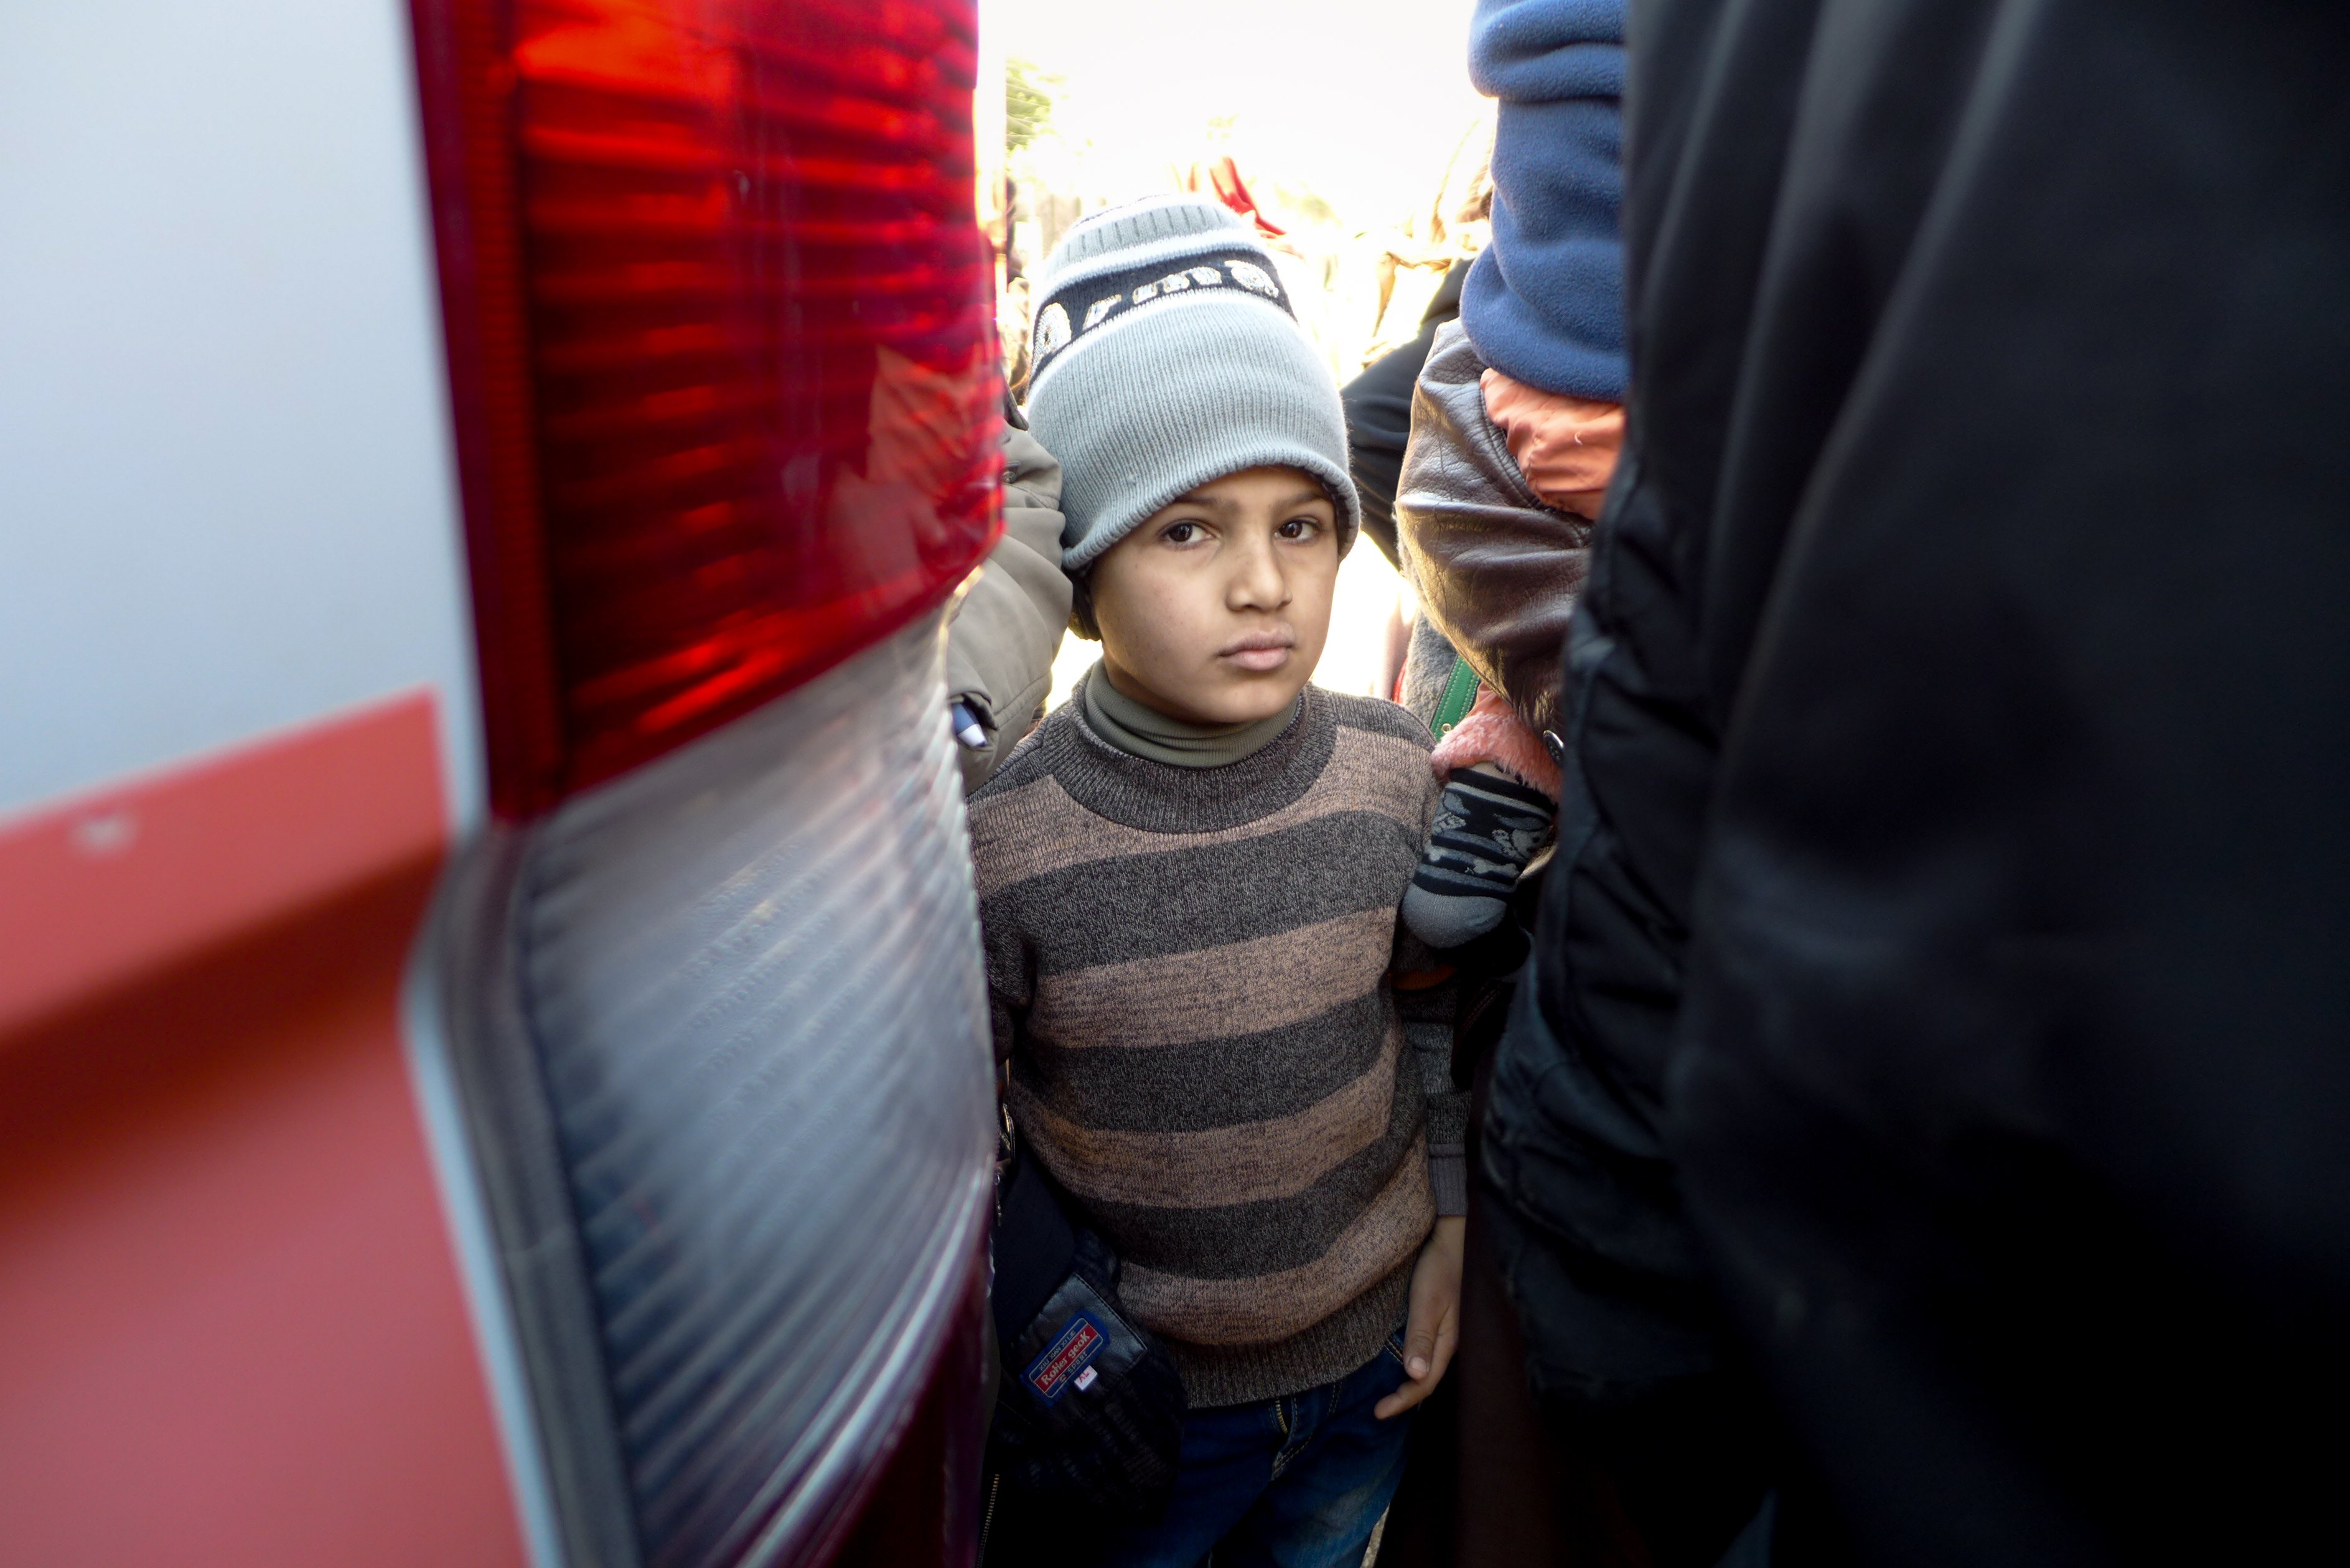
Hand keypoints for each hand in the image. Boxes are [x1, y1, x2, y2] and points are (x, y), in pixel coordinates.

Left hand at [1376, 1216, 1463, 1418]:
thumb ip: (1421, 1337)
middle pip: (1429, 1380)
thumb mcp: (1427, 1301)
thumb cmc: (1440, 1267)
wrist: (1452, 1238)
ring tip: (1389, 1395)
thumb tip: (1415, 1375)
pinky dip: (1414, 1365)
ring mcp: (1448, 1331)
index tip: (1378, 1412)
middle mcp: (1451, 1341)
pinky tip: (1403, 1366)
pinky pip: (1428, 1352)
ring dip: (1410, 1383)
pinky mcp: (1442, 1321)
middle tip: (1380, 1410)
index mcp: (1450, 1340)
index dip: (1403, 1401)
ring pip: (1429, 1367)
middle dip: (1406, 1398)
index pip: (1425, 1382)